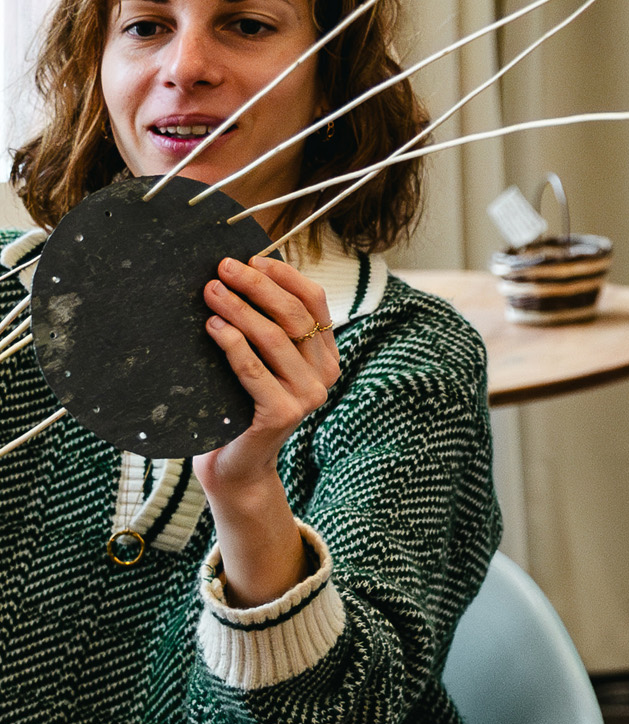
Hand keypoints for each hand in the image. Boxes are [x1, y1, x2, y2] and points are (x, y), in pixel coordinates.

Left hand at [195, 255, 339, 602]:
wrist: (236, 465)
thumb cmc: (240, 408)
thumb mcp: (261, 363)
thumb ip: (266, 330)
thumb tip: (242, 276)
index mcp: (324, 356)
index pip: (315, 302)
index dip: (285, 275)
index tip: (252, 258)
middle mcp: (324, 375)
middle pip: (294, 315)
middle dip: (257, 286)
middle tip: (222, 268)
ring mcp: (307, 397)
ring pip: (274, 338)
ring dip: (239, 309)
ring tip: (209, 292)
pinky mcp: (282, 414)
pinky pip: (253, 370)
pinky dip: (231, 344)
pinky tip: (211, 327)